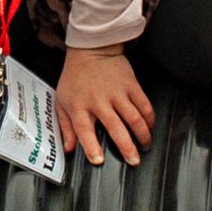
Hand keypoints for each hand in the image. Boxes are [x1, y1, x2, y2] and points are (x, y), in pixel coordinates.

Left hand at [56, 43, 154, 166]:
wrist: (91, 50)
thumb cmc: (75, 78)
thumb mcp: (62, 101)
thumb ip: (66, 127)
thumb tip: (68, 149)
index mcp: (79, 106)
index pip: (84, 129)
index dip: (91, 146)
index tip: (98, 160)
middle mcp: (99, 100)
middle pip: (115, 126)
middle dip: (126, 146)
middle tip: (133, 161)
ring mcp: (117, 92)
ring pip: (134, 117)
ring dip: (142, 134)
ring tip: (145, 147)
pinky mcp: (131, 85)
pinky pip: (144, 104)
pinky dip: (149, 118)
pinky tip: (149, 128)